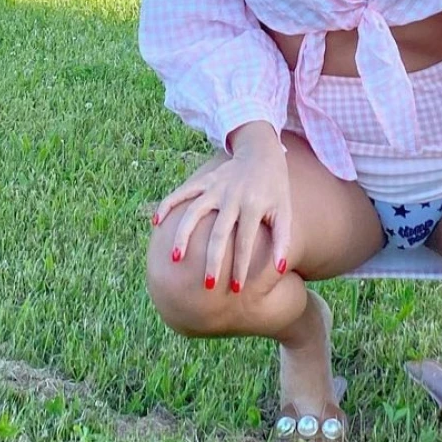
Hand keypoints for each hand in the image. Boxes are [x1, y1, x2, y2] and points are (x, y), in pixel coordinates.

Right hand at [151, 129, 290, 291]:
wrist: (262, 151)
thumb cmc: (275, 188)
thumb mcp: (284, 210)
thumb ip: (282, 239)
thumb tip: (281, 269)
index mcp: (253, 205)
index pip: (245, 242)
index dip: (240, 266)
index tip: (236, 290)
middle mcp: (233, 196)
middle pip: (219, 233)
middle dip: (213, 260)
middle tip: (208, 286)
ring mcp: (216, 187)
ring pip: (194, 212)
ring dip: (184, 235)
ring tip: (175, 259)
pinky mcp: (205, 180)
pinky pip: (183, 191)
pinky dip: (168, 204)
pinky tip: (156, 222)